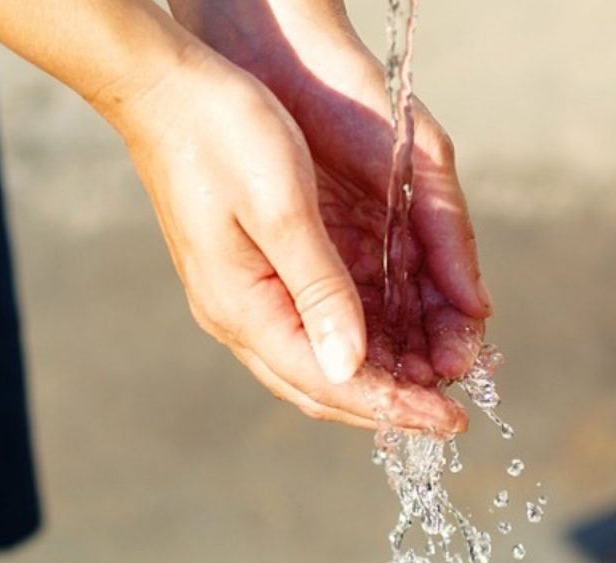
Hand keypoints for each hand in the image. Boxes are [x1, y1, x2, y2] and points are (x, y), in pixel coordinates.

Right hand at [169, 0, 493, 400]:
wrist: (166, 88)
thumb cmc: (224, 134)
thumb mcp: (283, 209)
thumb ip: (319, 290)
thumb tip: (350, 366)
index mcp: (243, 306)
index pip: (328, 381)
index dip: (392, 406)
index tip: (449, 421)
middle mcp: (238, 314)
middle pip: (321, 385)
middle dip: (388, 404)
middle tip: (448, 414)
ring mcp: (241, 295)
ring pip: (316, 360)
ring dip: (376, 376)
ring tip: (431, 380)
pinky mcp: (251, 272)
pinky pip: (308, 327)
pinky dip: (356, 341)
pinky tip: (392, 338)